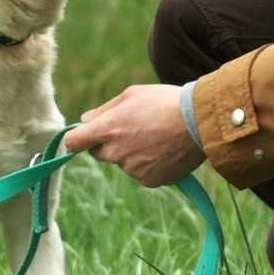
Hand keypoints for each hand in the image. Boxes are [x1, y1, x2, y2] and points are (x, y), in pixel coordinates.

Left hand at [62, 84, 203, 187]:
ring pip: (123, 162)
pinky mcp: (149, 180)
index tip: (83, 136)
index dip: (77, 138)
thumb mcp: (132, 94)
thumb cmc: (165, 101)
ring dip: (132, 153)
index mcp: (107, 129)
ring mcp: (132, 169)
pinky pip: (141, 173)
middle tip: (133, 129)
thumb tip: (85, 121)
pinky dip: (148, 164)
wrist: (199, 122)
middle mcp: (116, 152)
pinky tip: (164, 149)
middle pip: (99, 153)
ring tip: (156, 136)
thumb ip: (104, 110)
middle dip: (109, 143)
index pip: (73, 141)